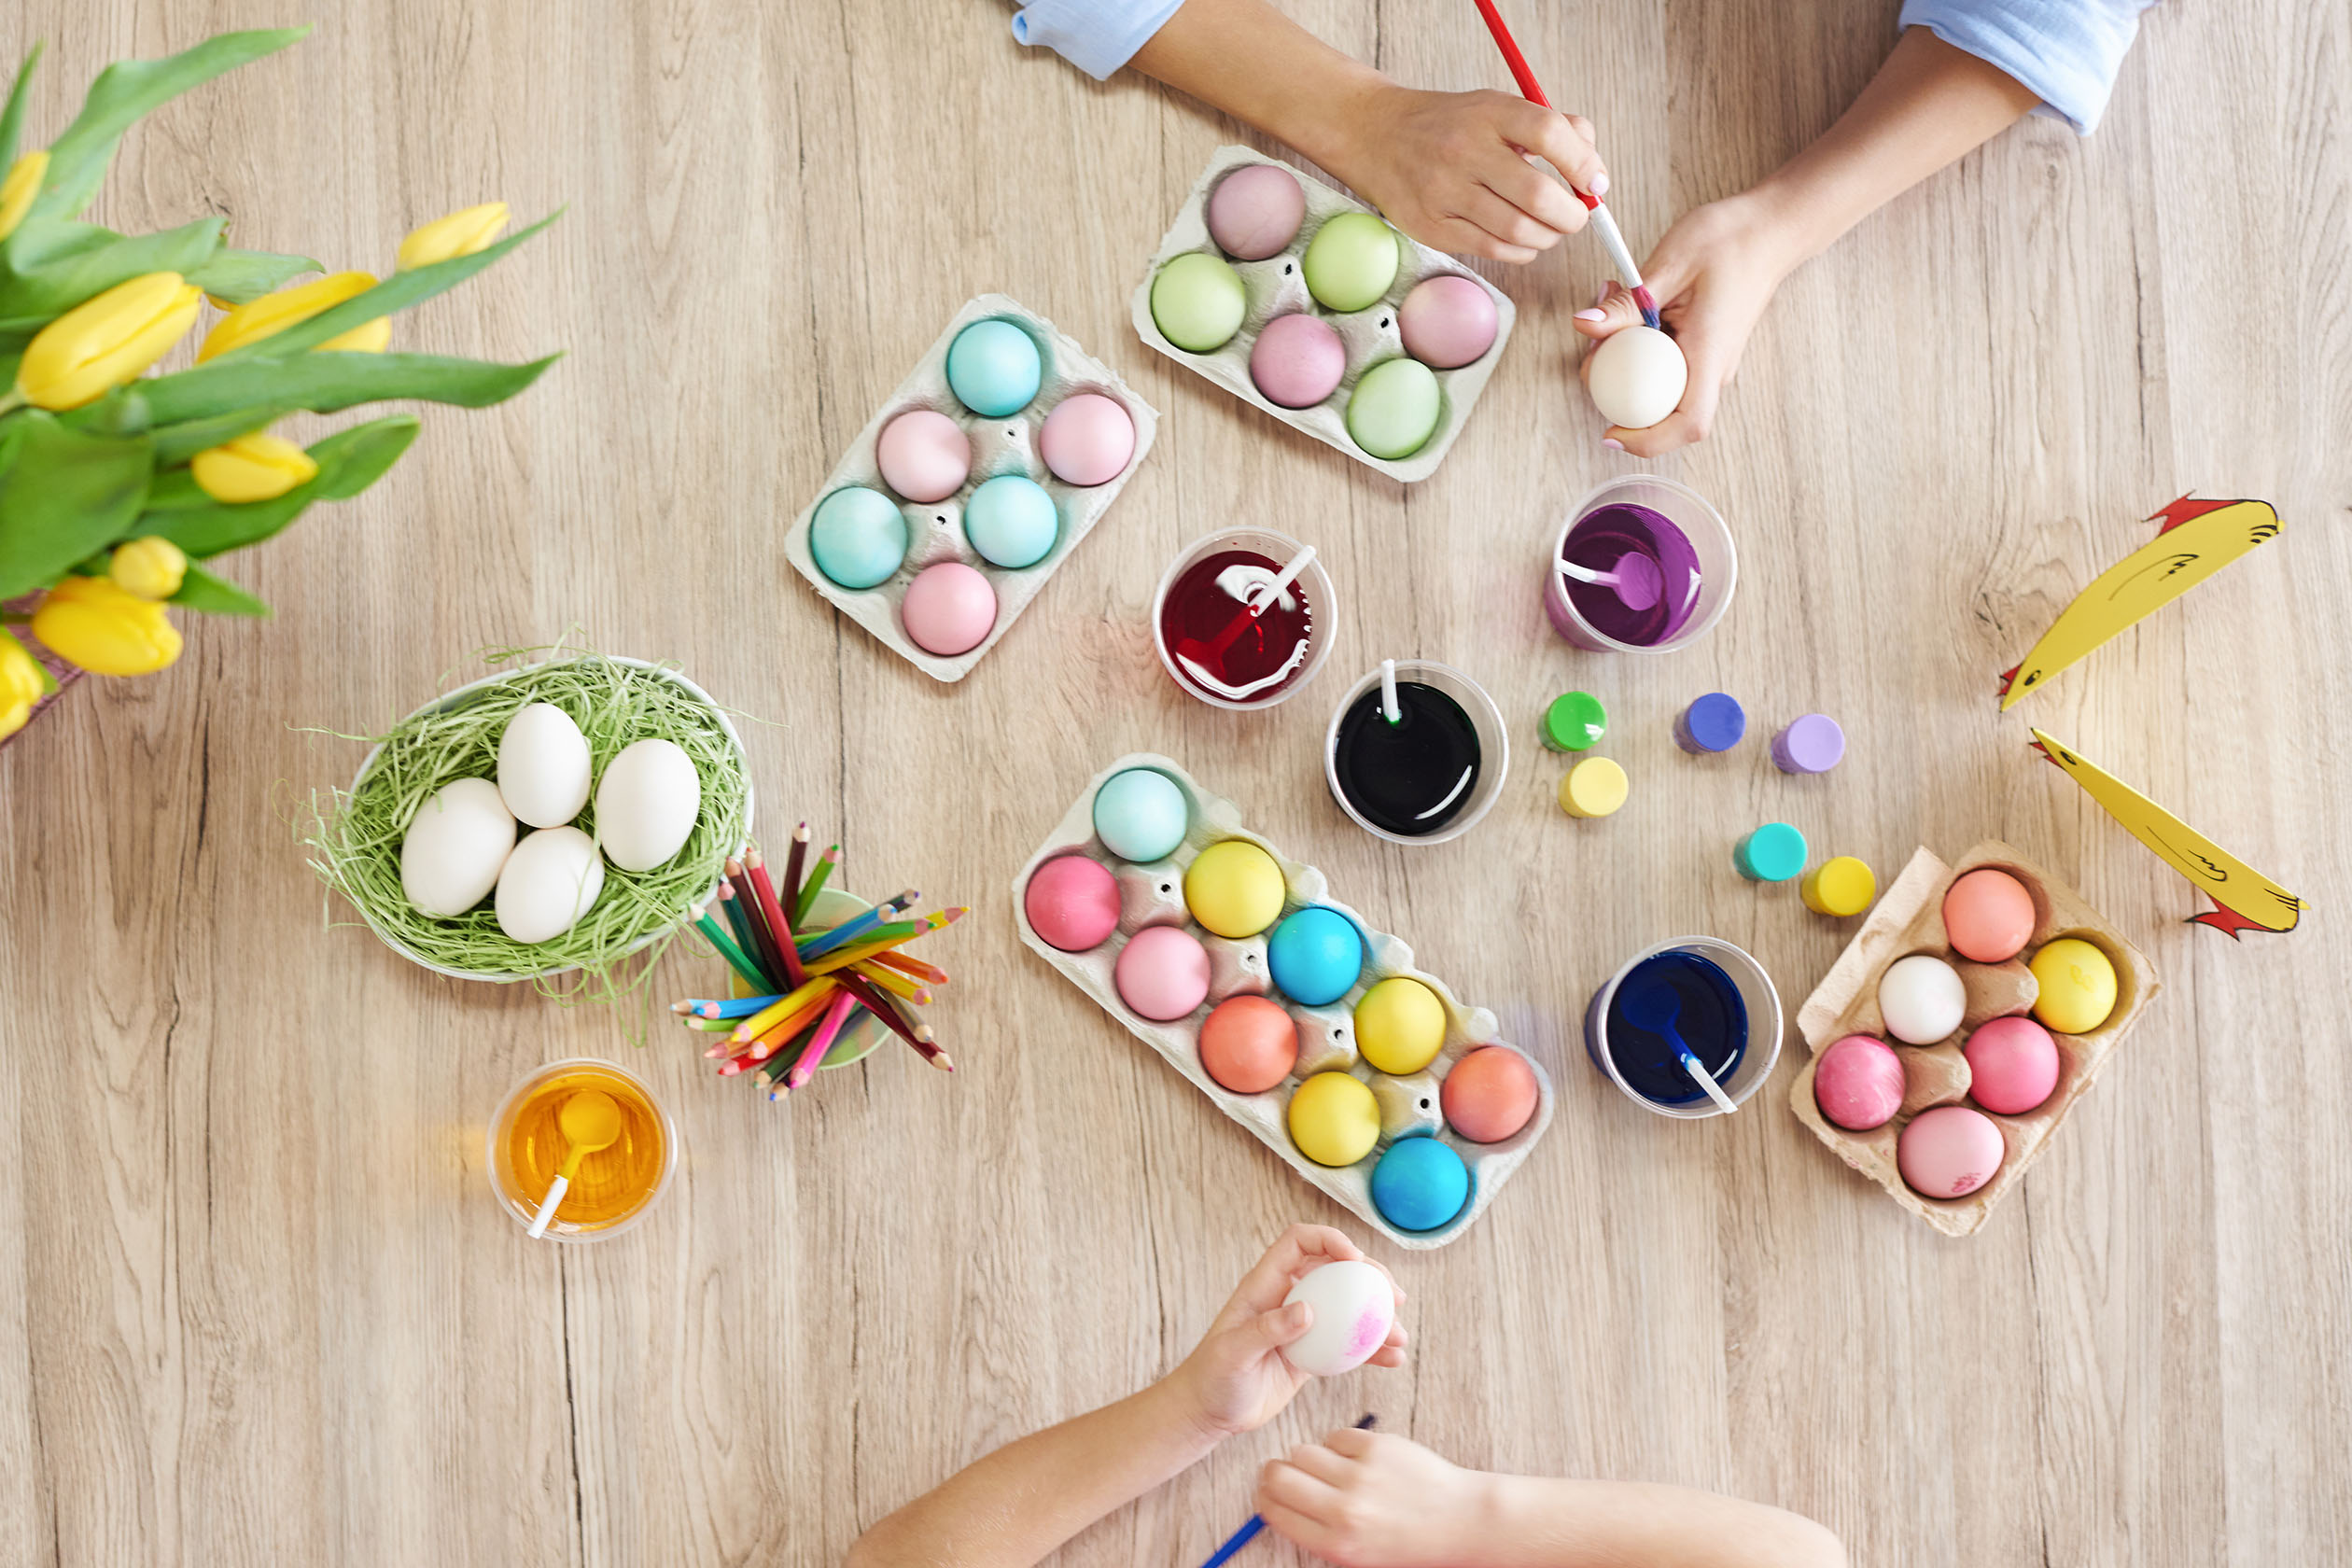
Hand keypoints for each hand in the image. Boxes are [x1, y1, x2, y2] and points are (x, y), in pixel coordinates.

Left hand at [1165, 1225, 1407, 1438]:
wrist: (1209, 1413)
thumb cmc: (1212, 1378)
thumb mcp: (1233, 1354)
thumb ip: (1266, 1330)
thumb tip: (1307, 1311)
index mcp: (1264, 1284)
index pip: (1299, 1242)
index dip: (1329, 1240)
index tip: (1356, 1260)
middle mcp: (1287, 1297)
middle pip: (1336, 1270)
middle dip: (1370, 1276)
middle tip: (1395, 1298)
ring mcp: (1303, 1325)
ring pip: (1349, 1307)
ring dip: (1378, 1317)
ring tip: (1401, 1336)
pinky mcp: (1312, 1352)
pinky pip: (1349, 1343)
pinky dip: (1372, 1349)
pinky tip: (1394, 1360)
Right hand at [1256, 1428, 1487, 1567]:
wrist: (1459, 1520)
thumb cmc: (1408, 1539)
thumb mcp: (1358, 1553)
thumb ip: (1317, 1532)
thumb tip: (1275, 1501)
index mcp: (1336, 1544)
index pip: (1274, 1512)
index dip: (1264, 1497)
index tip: (1267, 1491)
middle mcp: (1345, 1511)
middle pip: (1278, 1476)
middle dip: (1275, 1472)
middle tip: (1284, 1471)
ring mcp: (1362, 1476)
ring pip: (1303, 1451)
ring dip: (1308, 1458)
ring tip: (1328, 1467)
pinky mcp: (1378, 1447)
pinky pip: (1335, 1436)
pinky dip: (1338, 1445)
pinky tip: (1356, 1458)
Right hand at [1322, 84, 1606, 262]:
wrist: (1377, 137)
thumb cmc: (1451, 126)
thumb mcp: (1498, 108)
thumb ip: (1553, 127)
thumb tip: (1594, 173)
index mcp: (1489, 113)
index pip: (1550, 133)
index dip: (1583, 164)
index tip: (1594, 183)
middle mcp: (1465, 150)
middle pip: (1538, 194)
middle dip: (1571, 215)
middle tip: (1575, 217)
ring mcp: (1445, 191)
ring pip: (1518, 230)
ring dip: (1547, 237)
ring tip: (1549, 230)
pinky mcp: (1433, 226)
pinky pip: (1494, 250)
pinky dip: (1521, 252)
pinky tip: (1522, 241)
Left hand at [1572, 189, 1804, 454]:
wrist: (1770, 229)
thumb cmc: (1732, 241)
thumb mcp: (1670, 265)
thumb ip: (1627, 304)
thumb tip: (1585, 325)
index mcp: (1710, 354)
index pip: (1688, 423)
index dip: (1648, 440)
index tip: (1611, 432)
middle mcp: (1713, 368)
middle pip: (1661, 411)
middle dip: (1616, 390)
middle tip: (1594, 345)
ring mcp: (1708, 362)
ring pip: (1657, 386)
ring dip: (1623, 360)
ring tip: (1611, 304)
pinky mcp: (1700, 349)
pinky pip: (1663, 364)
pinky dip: (1638, 344)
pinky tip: (1629, 307)